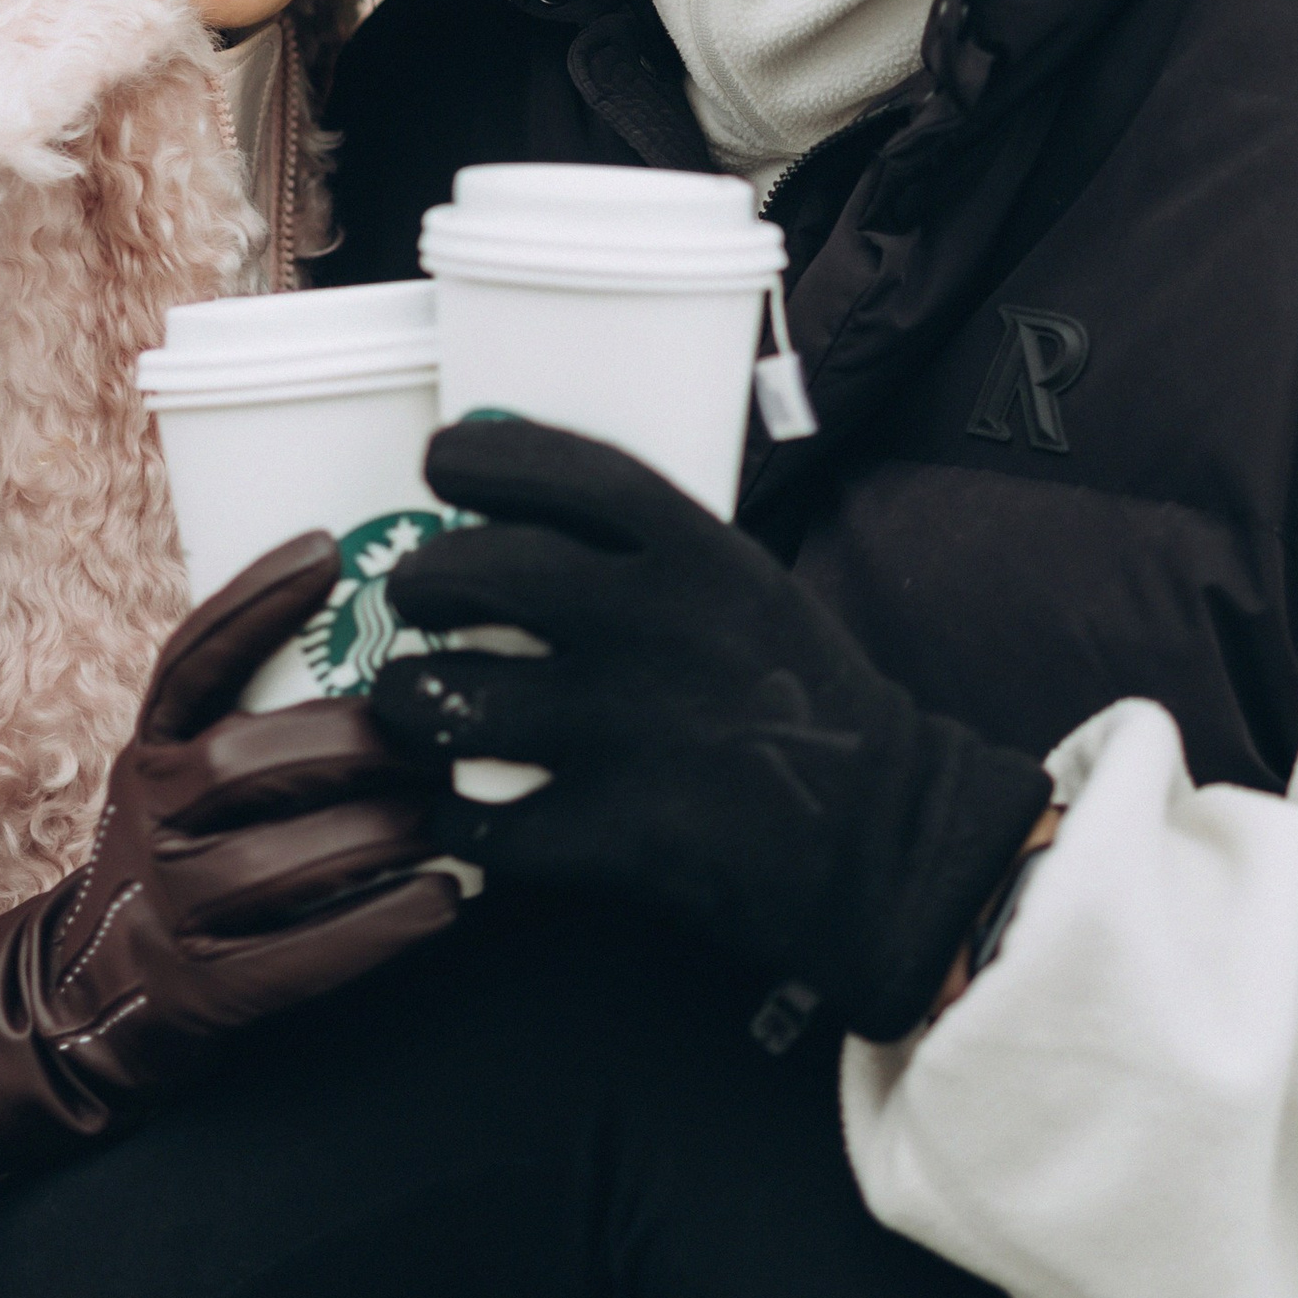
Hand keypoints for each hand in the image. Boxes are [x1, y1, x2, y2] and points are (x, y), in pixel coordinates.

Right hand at [0, 537, 463, 1162]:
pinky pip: (297, 958)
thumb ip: (249, 721)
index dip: (251, 602)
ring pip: (272, 864)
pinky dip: (377, 926)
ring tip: (451, 815)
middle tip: (440, 733)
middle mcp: (148, 820)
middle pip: (239, 762)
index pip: (188, 664)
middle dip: (350, 742)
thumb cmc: (180, 862)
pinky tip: (442, 899)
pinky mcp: (205, 993)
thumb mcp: (178, 778)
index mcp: (149, 753)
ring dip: (376, 834)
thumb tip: (384, 636)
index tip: (327, 547)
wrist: (87, 1002)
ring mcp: (170, 910)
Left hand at [374, 421, 1049, 1042]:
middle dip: (421, 585)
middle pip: (471, 573)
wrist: (886, 839)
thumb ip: (645, 543)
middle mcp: (653, 624)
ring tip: (421, 708)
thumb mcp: (745, 584)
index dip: (475, 457)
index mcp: (695, 551)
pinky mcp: (614, 833)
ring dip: (411, 701)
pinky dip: (455, 818)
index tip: (442, 467)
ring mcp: (627, 729)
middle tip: (421, 604)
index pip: (552, 468)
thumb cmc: (805, 703)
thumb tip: (513, 481)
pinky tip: (469, 810)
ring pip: (447, 697)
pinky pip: (478, 819)